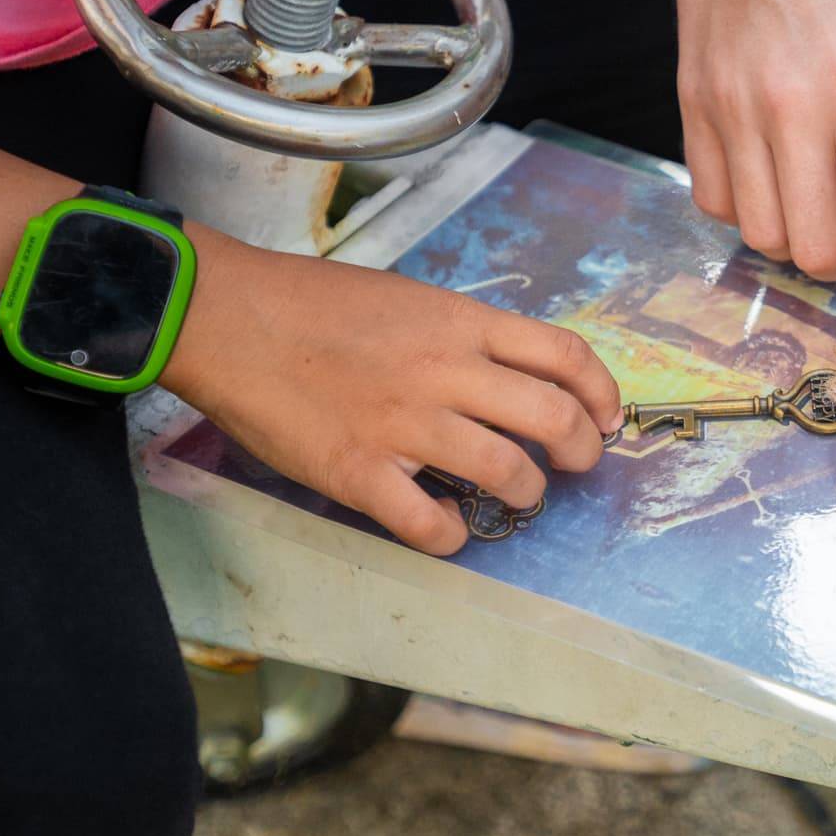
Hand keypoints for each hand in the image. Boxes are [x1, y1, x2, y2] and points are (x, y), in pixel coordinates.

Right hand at [164, 234, 621, 554]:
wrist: (228, 316)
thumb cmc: (312, 304)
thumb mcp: (407, 298)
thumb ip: (460, 335)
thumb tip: (505, 373)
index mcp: (460, 324)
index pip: (564, 356)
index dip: (602, 393)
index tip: (607, 418)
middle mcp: (446, 372)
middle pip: (553, 418)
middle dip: (582, 451)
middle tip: (576, 465)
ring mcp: (406, 425)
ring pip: (508, 473)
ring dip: (526, 494)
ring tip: (516, 497)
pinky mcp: (360, 472)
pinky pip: (429, 524)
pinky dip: (451, 536)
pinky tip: (445, 528)